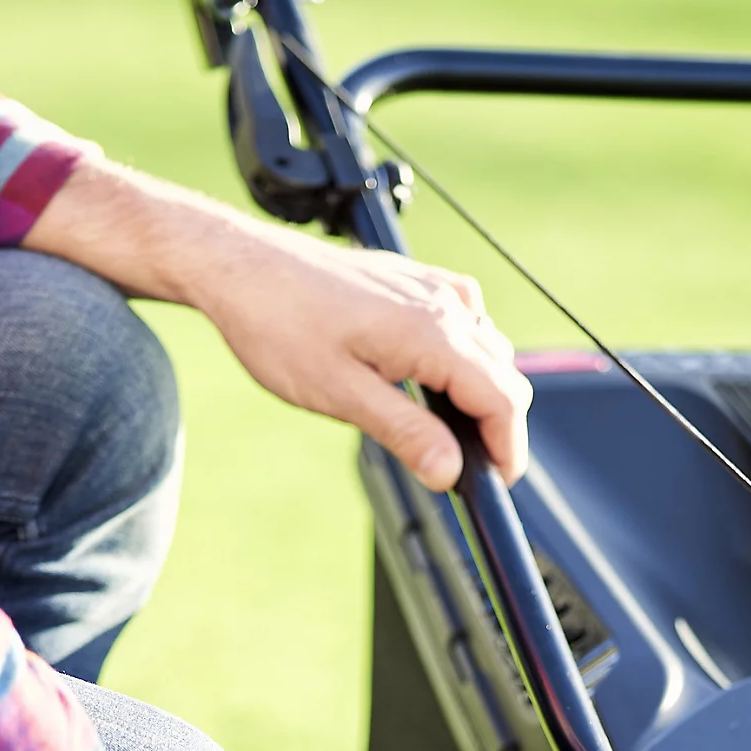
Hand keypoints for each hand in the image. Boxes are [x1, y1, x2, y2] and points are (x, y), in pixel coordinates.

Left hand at [24, 159, 530, 487]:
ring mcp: (433, 286)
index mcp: (432, 333)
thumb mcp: (340, 394)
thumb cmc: (279, 325)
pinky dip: (467, 355)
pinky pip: (469, 320)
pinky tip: (432, 376)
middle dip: (498, 427)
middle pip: (505, 376)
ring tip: (444, 432)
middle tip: (466, 469)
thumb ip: (405, 432)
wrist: (242, 267)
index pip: (502, 401)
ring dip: (482, 391)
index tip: (497, 484)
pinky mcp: (417, 279)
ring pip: (490, 348)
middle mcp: (444, 304)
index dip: (508, 450)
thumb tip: (451, 472)